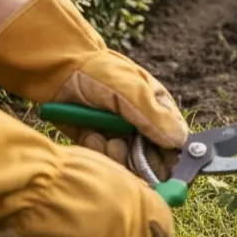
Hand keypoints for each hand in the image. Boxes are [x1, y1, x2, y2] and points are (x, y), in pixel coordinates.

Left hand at [0, 0, 188, 174]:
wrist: (57, 71)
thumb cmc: (100, 72)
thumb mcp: (131, 90)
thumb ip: (155, 116)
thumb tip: (179, 141)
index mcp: (160, 111)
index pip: (175, 143)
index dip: (168, 156)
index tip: (155, 160)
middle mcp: (143, 127)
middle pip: (153, 161)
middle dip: (137, 160)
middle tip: (120, 144)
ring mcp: (121, 137)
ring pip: (128, 165)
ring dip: (115, 156)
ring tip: (101, 137)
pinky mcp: (98, 144)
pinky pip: (104, 162)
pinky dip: (97, 152)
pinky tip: (90, 135)